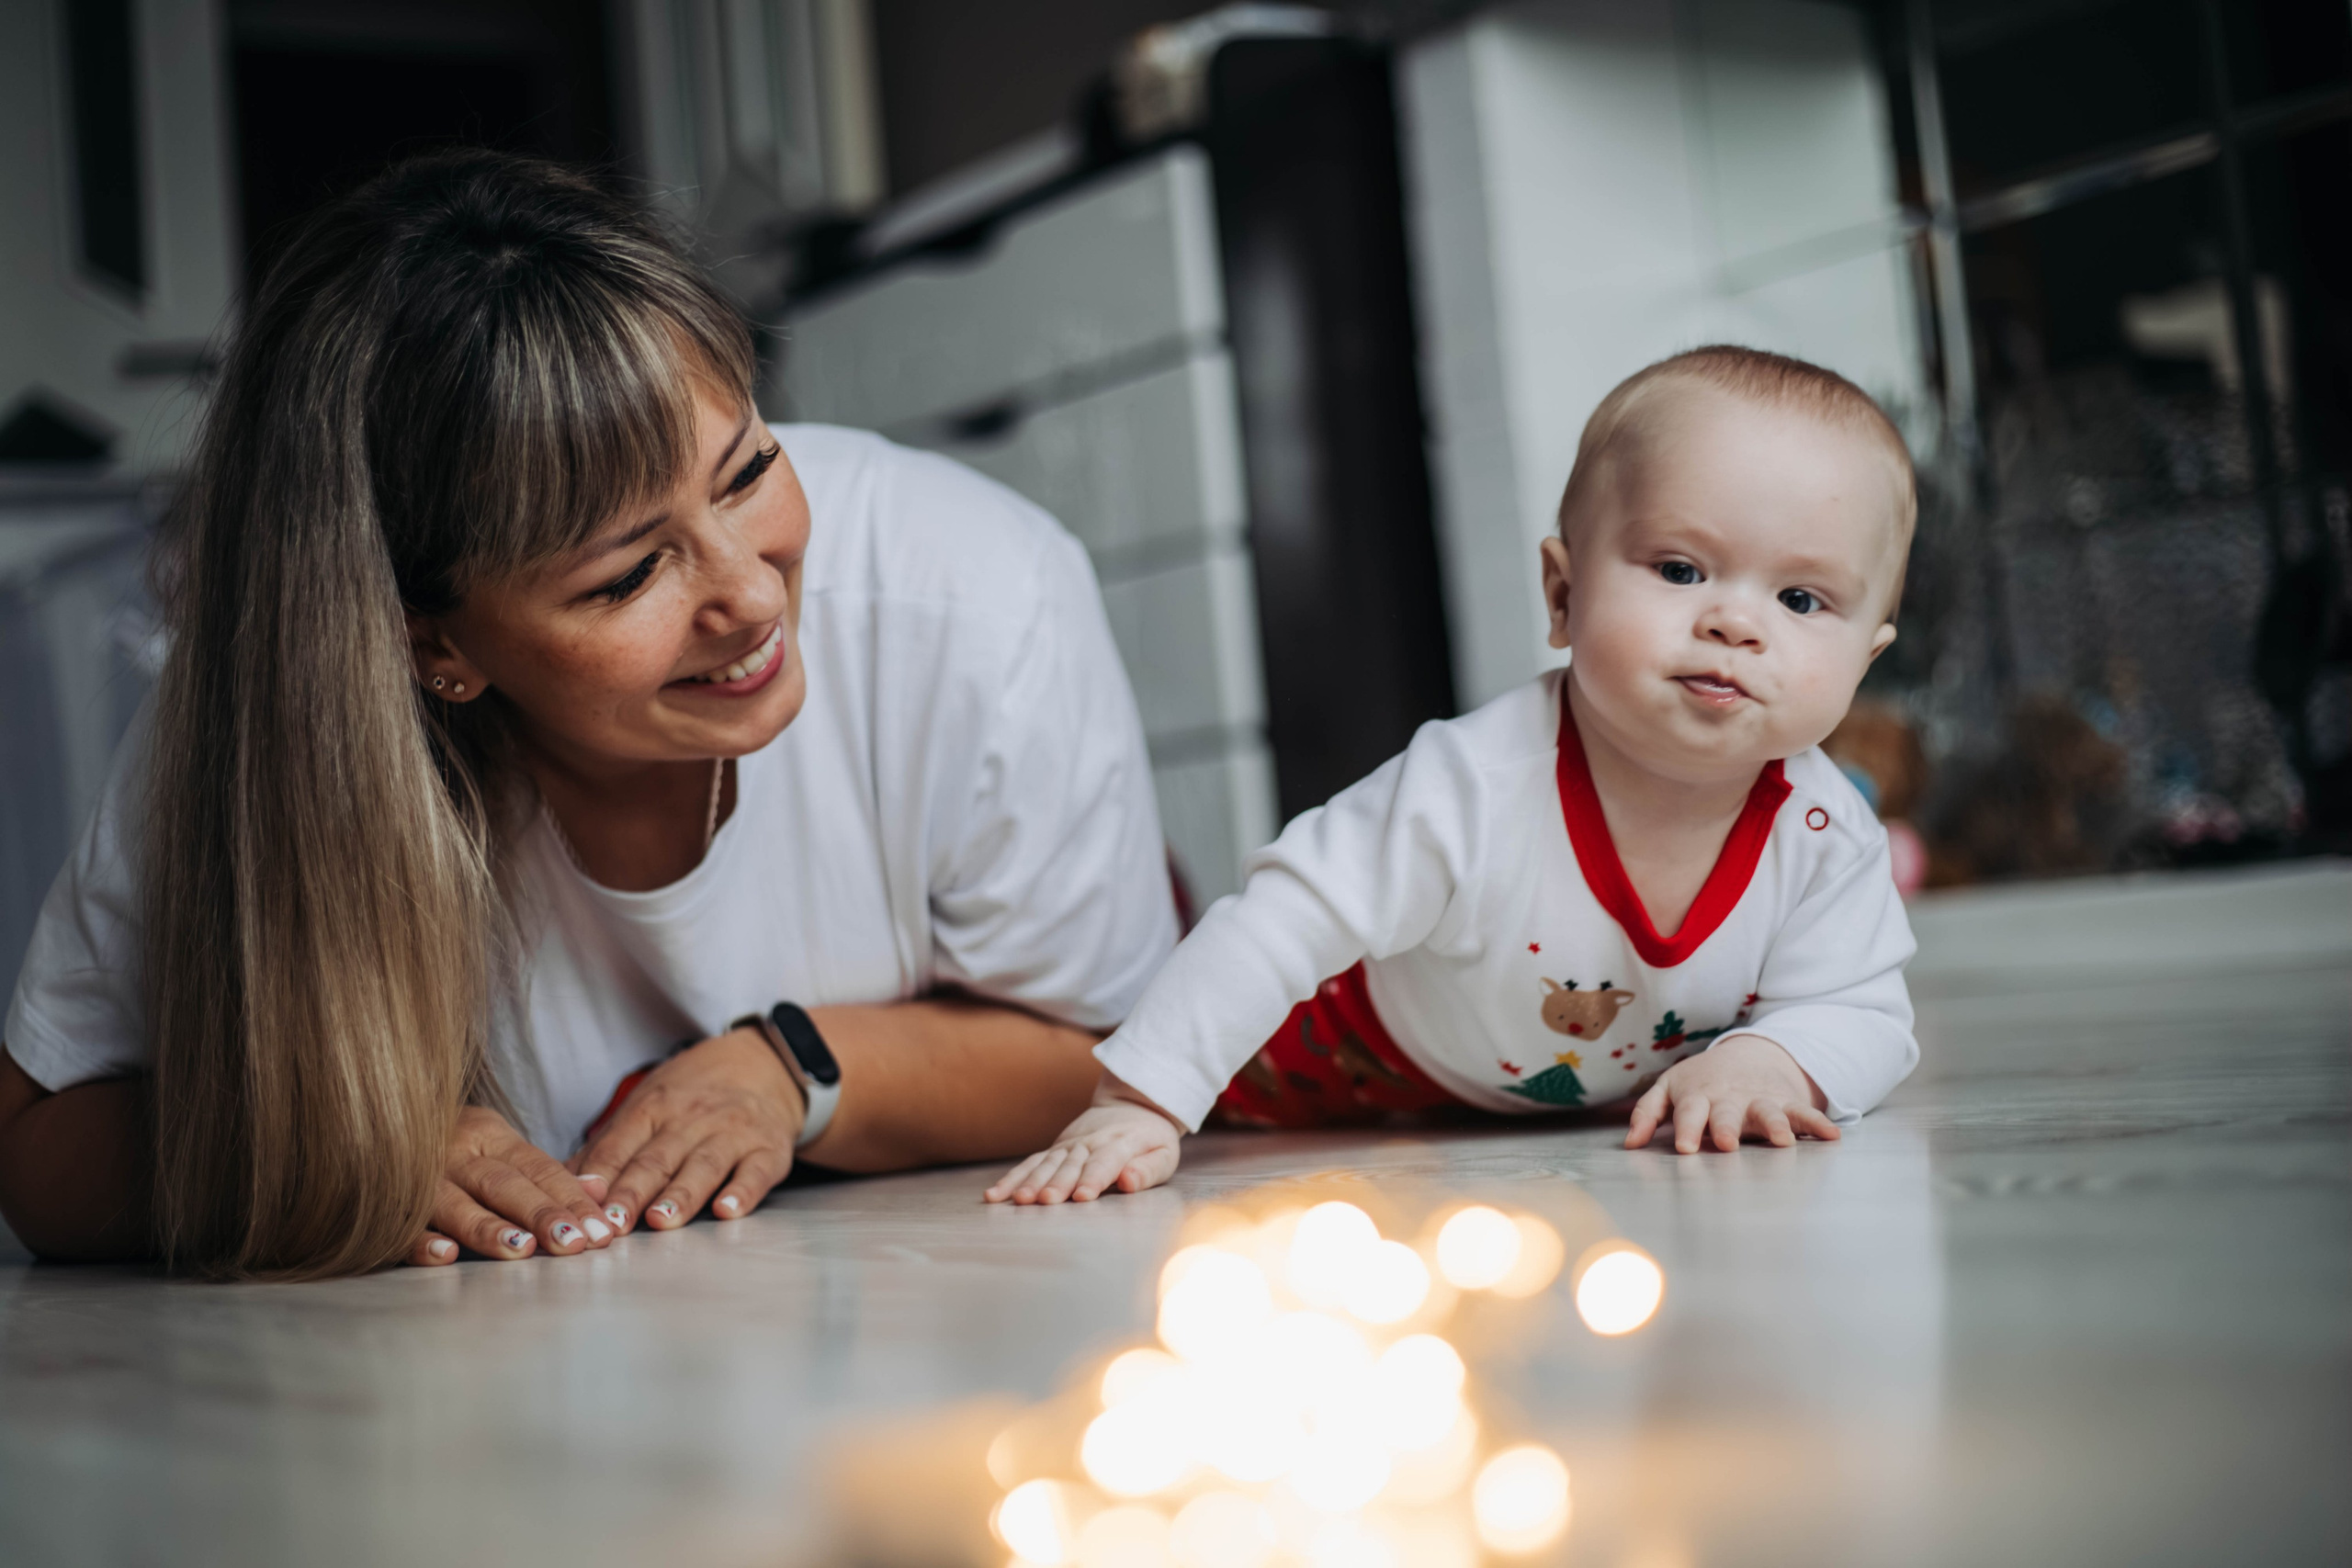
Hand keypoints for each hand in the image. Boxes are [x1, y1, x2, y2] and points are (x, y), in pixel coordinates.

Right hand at [406, 1105, 619, 1264]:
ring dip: (489, 1229)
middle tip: (574, 1242)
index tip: (601, 1230)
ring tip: (521, 1251)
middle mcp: (455, 1154)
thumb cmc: (454, 1145)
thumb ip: (545, 1173)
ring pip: (456, 1204)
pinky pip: (404, 1227)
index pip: (538, 1168)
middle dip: (541, 1215)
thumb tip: (600, 1191)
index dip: (572, 1199)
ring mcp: (419, 1180)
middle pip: (503, 1185)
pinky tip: (446, 1255)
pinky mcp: (387, 1209)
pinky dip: (422, 1241)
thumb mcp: (501, 1146)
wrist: (376, 1112)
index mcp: (489, 1136)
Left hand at [570, 1026, 804, 1231]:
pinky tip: (728, 1210)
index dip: (600, 1178)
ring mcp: (732, 1133)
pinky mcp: (768, 1150)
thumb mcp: (645, 1109)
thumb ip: (605, 1150)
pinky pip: (756, 1172)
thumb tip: (558, 1187)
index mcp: (652, 1108)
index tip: (581, 1207)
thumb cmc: (690, 1097)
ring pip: (703, 1165)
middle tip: (613, 1223)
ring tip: (661, 1221)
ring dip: (681, 1194)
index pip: (620, 1146)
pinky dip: (743, 1192)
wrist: (761, 1066)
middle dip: (633, 1192)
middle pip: (657, 1159)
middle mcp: (691, 1118)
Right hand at [984, 1074, 1184, 1203]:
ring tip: (1017, 1200)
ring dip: (1030, 1182)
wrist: (1131, 1106)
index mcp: (1120, 1144)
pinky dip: (1012, 1178)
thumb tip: (1128, 1180)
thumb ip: (1148, 1170)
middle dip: (1057, 1184)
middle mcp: (1089, 1143)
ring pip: (1046, 1164)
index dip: (1093, 1179)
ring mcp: (1068, 1145)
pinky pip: (1030, 1163)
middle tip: (1045, 1201)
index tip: (1083, 1196)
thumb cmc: (1152, 1139)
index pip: (1105, 1163)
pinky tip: (994, 1195)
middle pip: (1070, 1166)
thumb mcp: (1164, 1154)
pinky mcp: (1054, 1149)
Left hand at [1624, 1033, 1841, 1153]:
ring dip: (1775, 1125)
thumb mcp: (1669, 1089)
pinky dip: (1818, 1123)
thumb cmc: (1700, 1081)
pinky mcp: (1785, 1102)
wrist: (1747, 1054)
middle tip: (1725, 1144)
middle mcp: (1730, 1099)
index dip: (1685, 1129)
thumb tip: (1630, 1143)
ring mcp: (1759, 1100)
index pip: (1689, 1113)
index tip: (1683, 1148)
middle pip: (1726, 1113)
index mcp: (1698, 1096)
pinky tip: (1832, 1136)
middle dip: (1726, 1127)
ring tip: (1783, 1142)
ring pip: (1767, 1112)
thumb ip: (1648, 1113)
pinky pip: (1803, 1112)